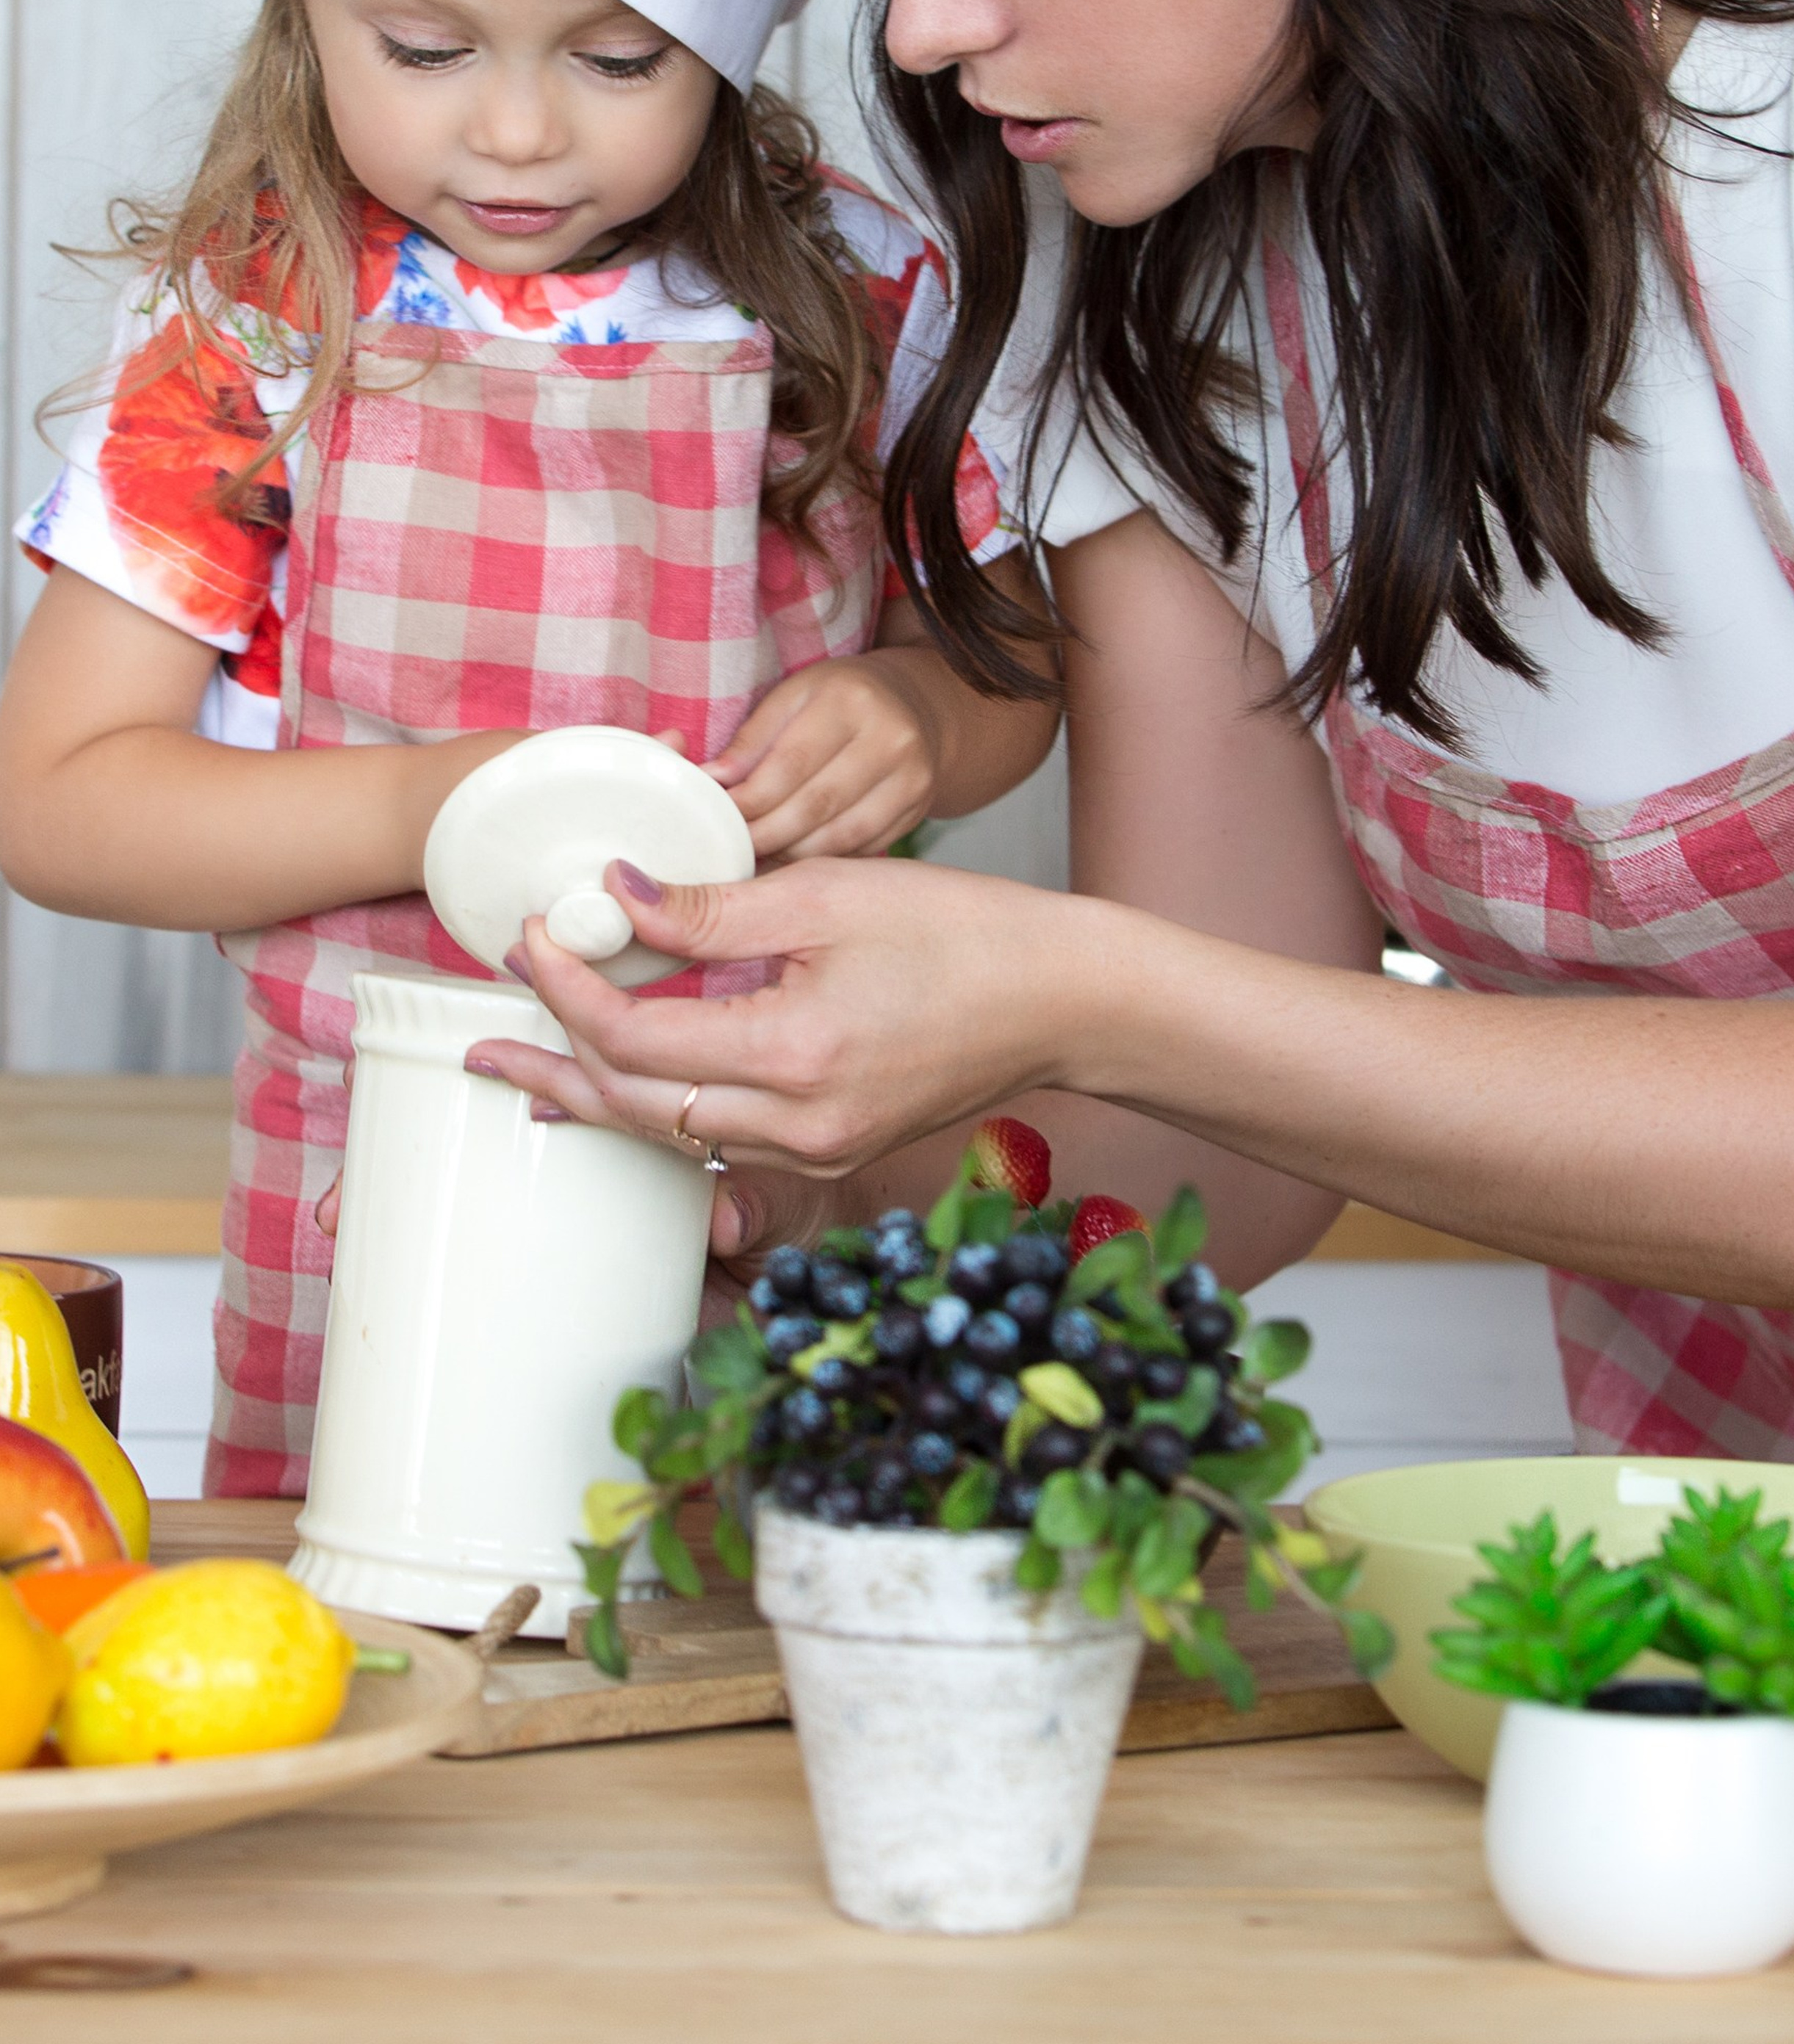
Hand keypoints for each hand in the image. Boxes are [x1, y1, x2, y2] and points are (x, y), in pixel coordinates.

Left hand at [461, 853, 1105, 1179]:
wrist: (1061, 1001)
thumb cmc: (966, 933)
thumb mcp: (829, 896)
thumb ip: (710, 907)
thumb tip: (614, 895)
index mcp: (795, 1056)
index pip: (634, 1039)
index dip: (568, 987)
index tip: (535, 934)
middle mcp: (798, 1125)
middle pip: (634, 1108)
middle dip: (550, 1066)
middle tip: (481, 1036)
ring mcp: (816, 1149)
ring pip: (670, 1133)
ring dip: (593, 1094)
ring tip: (523, 1066)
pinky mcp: (831, 1147)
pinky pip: (717, 1137)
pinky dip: (659, 1106)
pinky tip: (620, 1085)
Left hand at [701, 659, 940, 860]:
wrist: (916, 704)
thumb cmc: (840, 697)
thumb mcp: (794, 696)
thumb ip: (752, 739)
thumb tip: (712, 781)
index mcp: (849, 699)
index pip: (790, 763)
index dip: (749, 800)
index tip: (718, 820)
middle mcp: (890, 737)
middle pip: (815, 804)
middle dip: (766, 834)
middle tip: (733, 850)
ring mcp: (913, 776)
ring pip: (842, 835)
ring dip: (793, 854)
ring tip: (760, 857)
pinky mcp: (920, 806)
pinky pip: (865, 846)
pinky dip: (826, 859)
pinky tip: (798, 859)